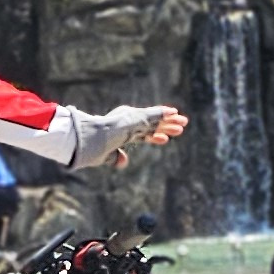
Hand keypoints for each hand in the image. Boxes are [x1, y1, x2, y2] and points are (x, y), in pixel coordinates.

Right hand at [70, 103, 187, 169]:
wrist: (89, 140)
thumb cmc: (91, 149)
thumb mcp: (104, 156)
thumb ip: (114, 157)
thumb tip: (123, 161)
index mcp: (120, 133)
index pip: (141, 135)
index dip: (153, 137)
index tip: (164, 140)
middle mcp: (126, 123)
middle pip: (151, 126)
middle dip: (165, 127)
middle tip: (180, 127)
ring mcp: (132, 119)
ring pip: (155, 120)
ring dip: (169, 121)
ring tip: (184, 121)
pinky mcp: (136, 117)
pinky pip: (153, 114)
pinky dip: (164, 113)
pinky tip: (175, 112)